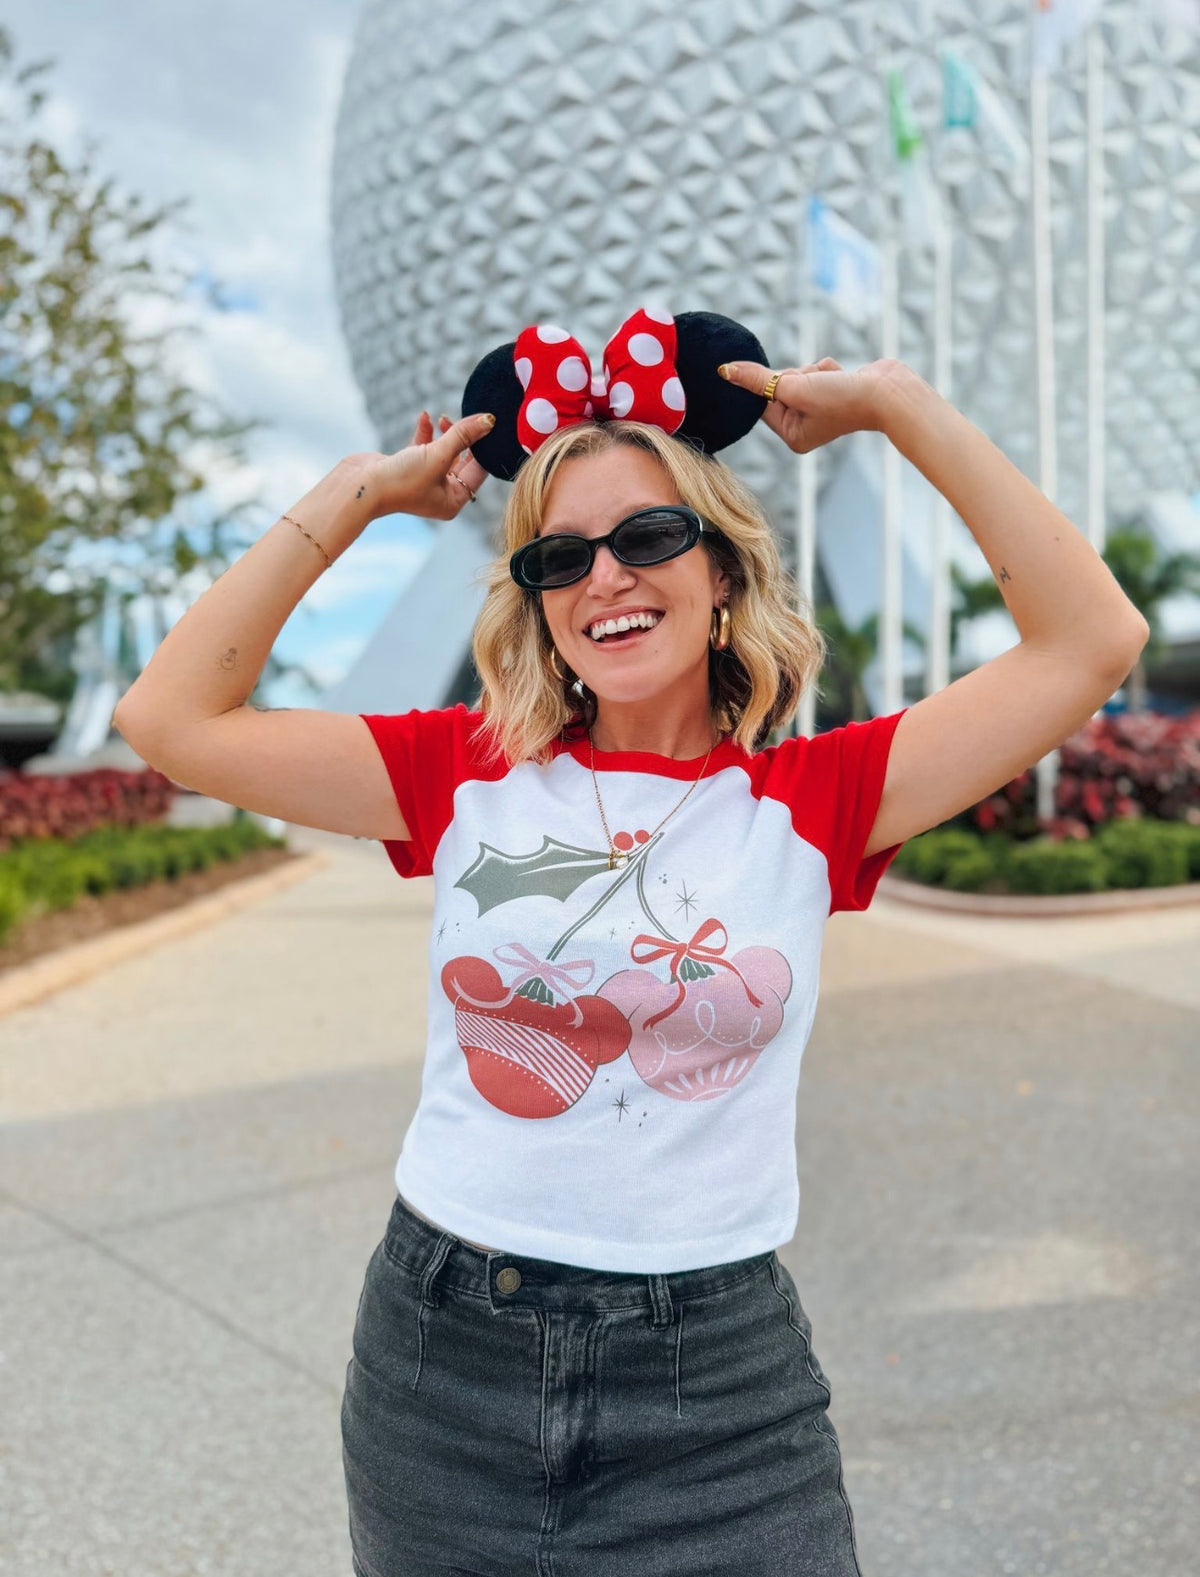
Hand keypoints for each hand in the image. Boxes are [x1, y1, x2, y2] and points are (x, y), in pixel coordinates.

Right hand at [364, 408, 493, 518]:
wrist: (360, 485)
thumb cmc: (401, 479)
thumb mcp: (438, 456)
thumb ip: (463, 436)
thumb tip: (489, 420)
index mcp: (453, 500)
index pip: (478, 471)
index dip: (484, 448)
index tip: (488, 425)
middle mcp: (441, 493)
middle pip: (463, 460)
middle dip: (464, 438)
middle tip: (467, 418)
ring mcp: (424, 480)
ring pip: (444, 451)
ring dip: (445, 433)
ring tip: (443, 418)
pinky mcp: (408, 466)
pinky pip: (424, 447)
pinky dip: (426, 432)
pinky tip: (424, 416)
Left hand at [718, 357, 907, 453]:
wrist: (887, 393)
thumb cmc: (841, 399)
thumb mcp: (793, 388)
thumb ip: (757, 379)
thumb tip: (725, 371)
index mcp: (793, 436)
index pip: (764, 403)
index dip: (768, 385)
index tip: (780, 378)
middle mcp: (804, 426)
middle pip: (780, 386)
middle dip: (795, 375)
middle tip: (814, 383)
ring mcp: (819, 409)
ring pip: (799, 374)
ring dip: (813, 369)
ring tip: (833, 381)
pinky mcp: (832, 391)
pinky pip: (817, 370)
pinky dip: (827, 368)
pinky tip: (842, 376)